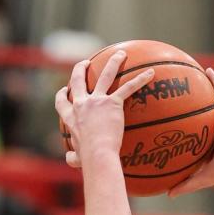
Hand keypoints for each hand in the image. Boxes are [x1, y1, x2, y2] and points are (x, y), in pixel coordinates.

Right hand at [54, 50, 154, 168]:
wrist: (97, 154)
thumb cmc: (88, 160)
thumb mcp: (76, 158)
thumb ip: (73, 157)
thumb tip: (71, 160)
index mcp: (71, 117)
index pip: (62, 102)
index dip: (63, 94)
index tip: (66, 89)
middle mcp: (81, 104)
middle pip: (78, 80)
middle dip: (81, 68)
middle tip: (86, 61)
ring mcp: (96, 101)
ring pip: (105, 75)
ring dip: (113, 62)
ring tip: (121, 53)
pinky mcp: (112, 103)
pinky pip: (129, 88)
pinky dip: (141, 80)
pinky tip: (151, 73)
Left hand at [169, 67, 213, 195]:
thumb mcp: (203, 177)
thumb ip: (186, 185)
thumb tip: (167, 195)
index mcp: (210, 145)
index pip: (193, 136)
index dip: (183, 130)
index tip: (167, 124)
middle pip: (199, 116)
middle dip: (189, 108)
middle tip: (172, 97)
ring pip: (209, 101)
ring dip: (201, 89)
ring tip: (188, 77)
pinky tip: (206, 69)